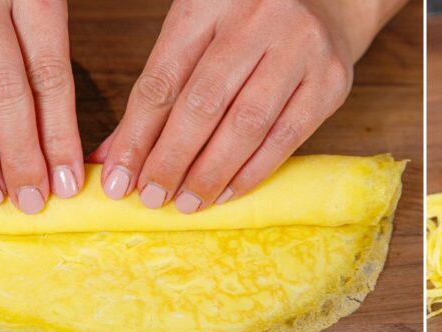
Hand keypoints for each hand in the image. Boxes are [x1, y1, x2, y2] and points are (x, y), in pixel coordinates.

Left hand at [89, 0, 404, 213]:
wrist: (326, 4)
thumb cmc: (247, 25)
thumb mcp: (195, 38)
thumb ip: (158, 92)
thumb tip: (111, 158)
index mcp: (208, 1)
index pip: (164, 77)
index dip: (137, 135)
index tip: (117, 178)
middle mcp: (257, 18)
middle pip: (204, 102)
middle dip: (172, 158)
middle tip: (151, 197)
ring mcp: (300, 47)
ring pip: (247, 124)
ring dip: (211, 172)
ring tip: (187, 201)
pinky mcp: (330, 80)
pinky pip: (286, 137)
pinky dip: (252, 171)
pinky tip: (226, 191)